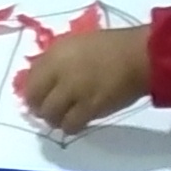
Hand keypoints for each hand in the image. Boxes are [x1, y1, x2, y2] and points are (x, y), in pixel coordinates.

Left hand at [17, 24, 154, 136]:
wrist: (140, 56)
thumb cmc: (113, 46)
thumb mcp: (78, 43)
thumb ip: (58, 59)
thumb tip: (44, 77)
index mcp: (56, 54)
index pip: (30, 78)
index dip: (33, 91)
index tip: (39, 96)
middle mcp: (61, 73)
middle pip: (35, 99)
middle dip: (39, 108)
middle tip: (49, 110)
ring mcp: (74, 92)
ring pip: (50, 116)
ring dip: (54, 119)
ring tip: (64, 117)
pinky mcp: (89, 108)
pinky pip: (70, 125)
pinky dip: (71, 126)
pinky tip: (77, 122)